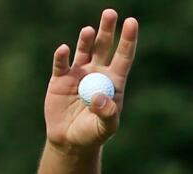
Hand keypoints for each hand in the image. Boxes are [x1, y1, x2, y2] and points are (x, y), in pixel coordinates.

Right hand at [44, 9, 137, 152]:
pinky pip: (61, 64)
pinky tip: (65, 50)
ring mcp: (78, 73)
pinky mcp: (60, 79)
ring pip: (83, 50)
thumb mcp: (105, 128)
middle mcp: (97, 73)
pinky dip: (62, 56)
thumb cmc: (93, 134)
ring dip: (86, 39)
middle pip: (104, 47)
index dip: (128, 40)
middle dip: (107, 30)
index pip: (123, 57)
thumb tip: (101, 97)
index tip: (132, 22)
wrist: (70, 141)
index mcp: (113, 82)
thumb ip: (107, 114)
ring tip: (89, 31)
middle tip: (110, 13)